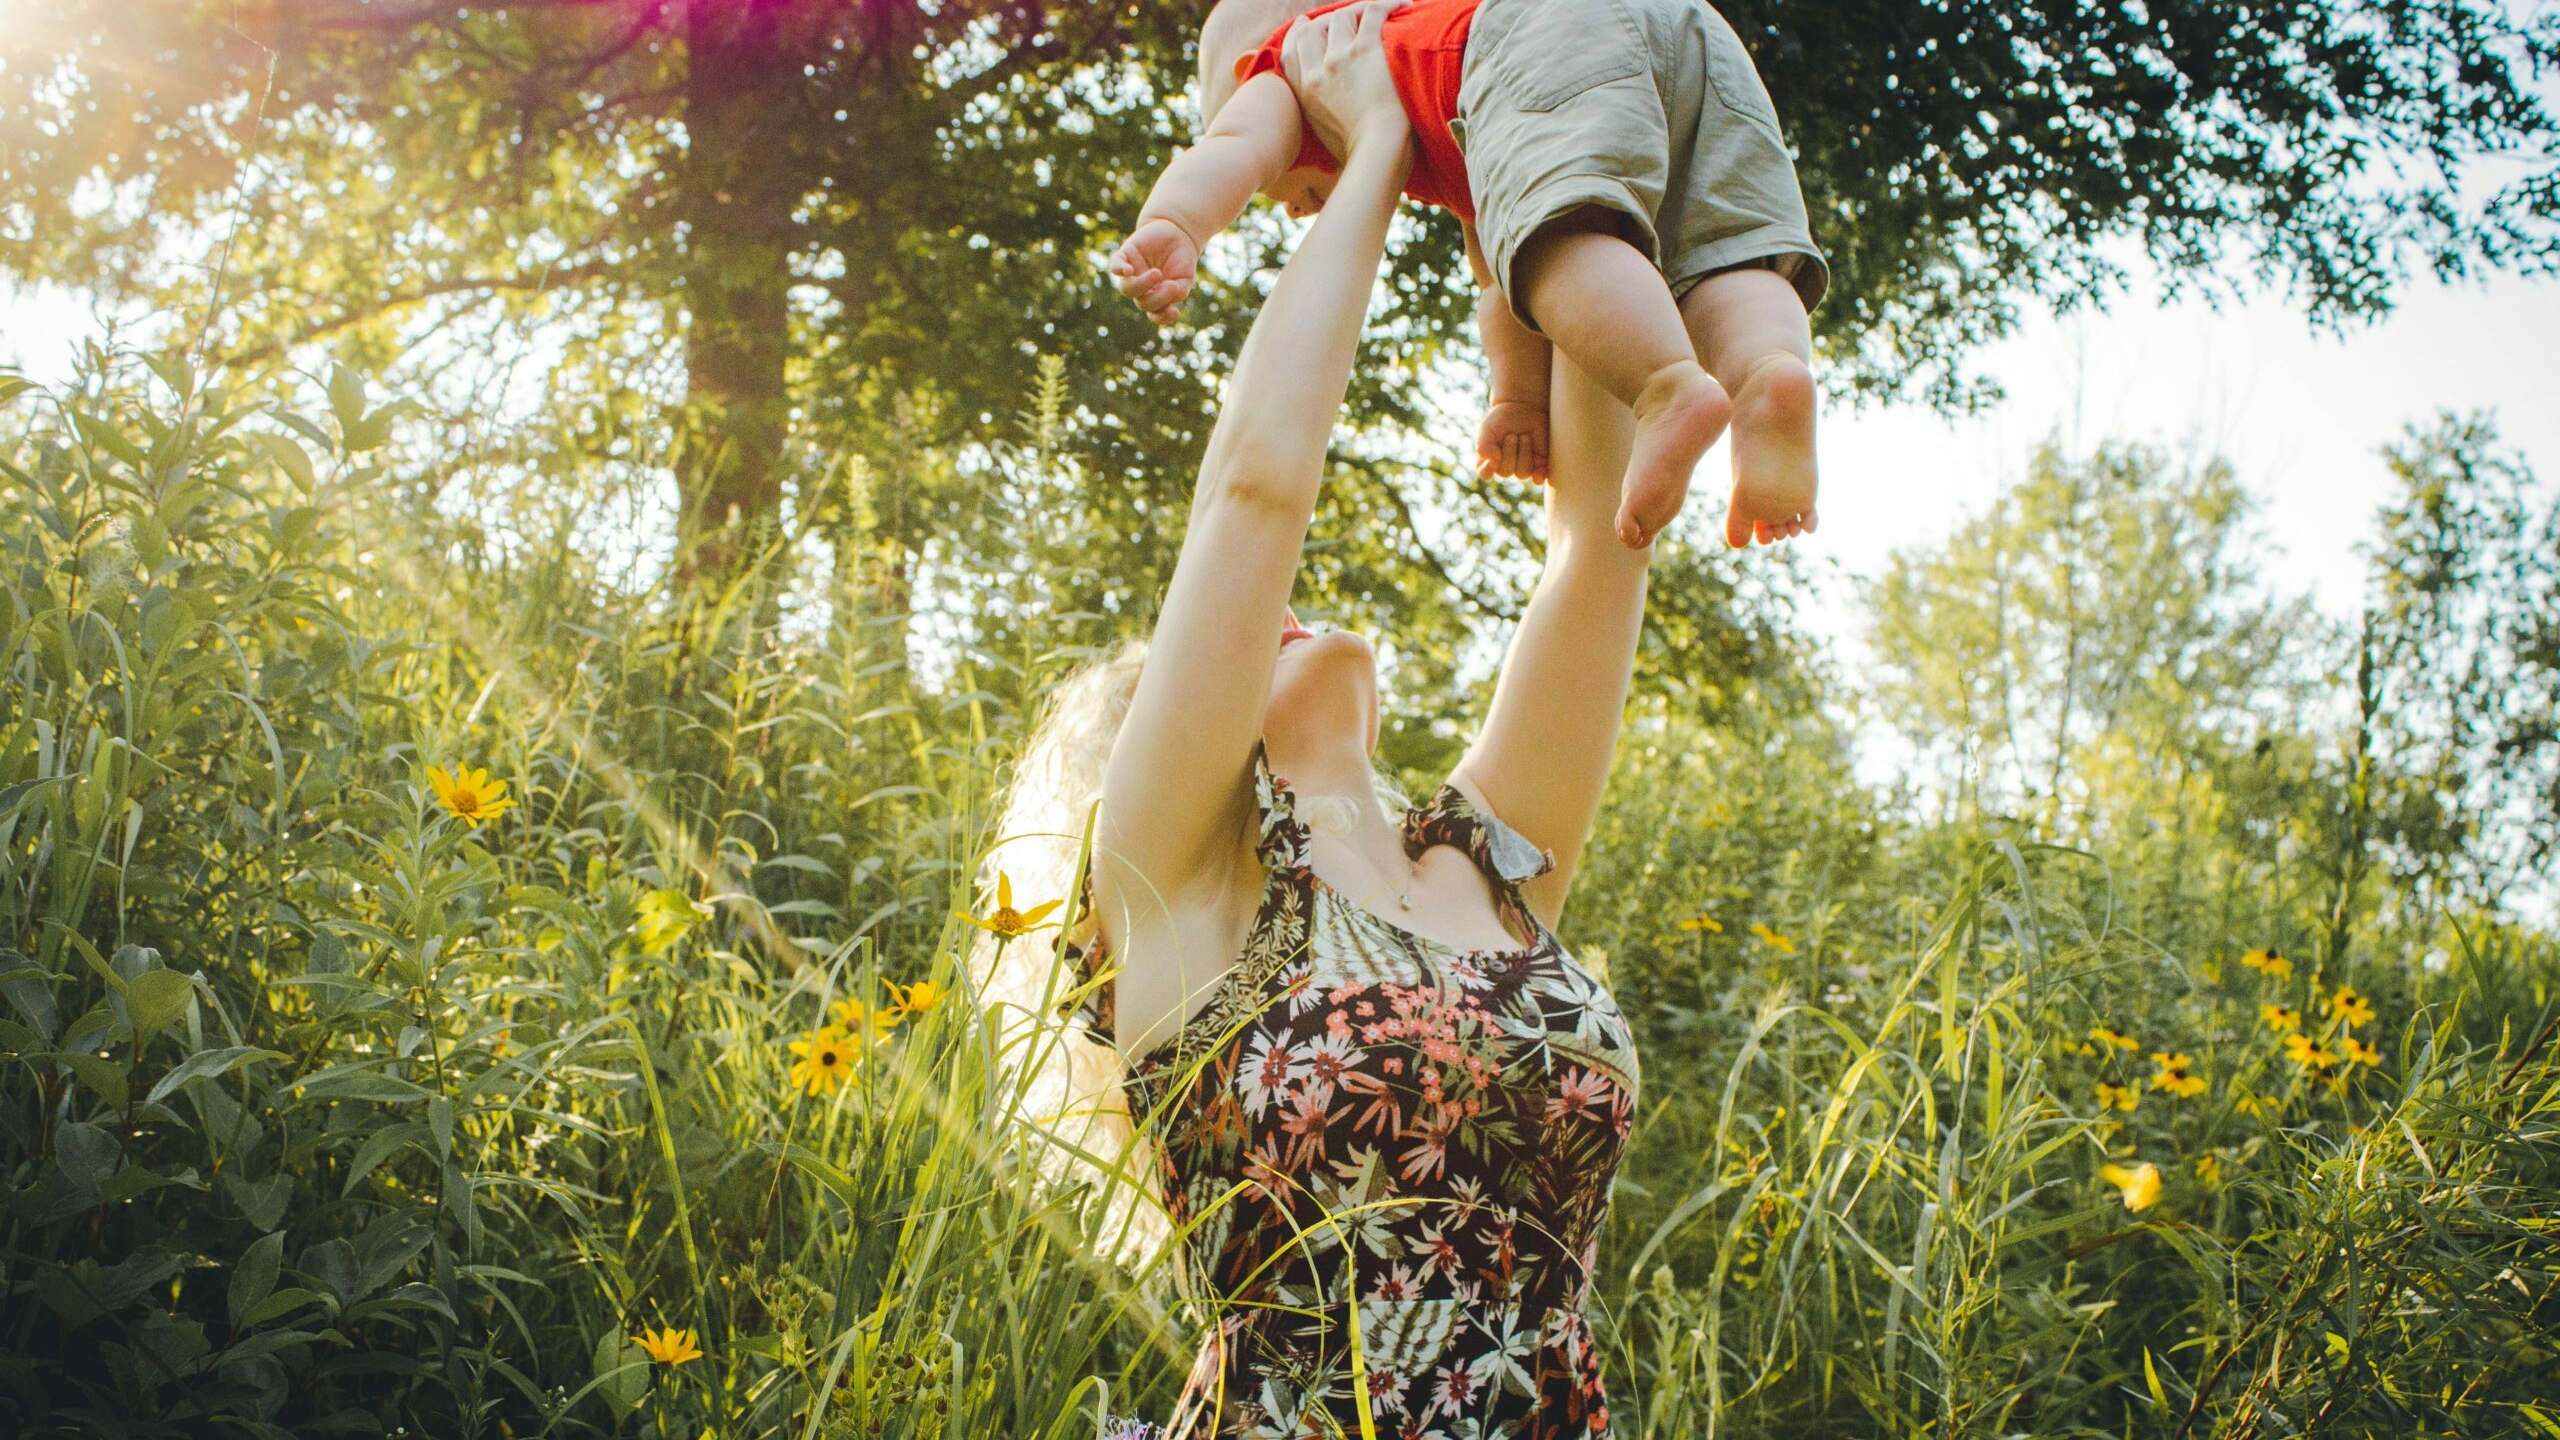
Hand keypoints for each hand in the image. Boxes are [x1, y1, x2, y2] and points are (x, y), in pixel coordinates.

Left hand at [1109, 218, 1200, 324]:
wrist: (1177, 233)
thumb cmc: (1181, 260)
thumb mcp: (1185, 279)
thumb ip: (1177, 292)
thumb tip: (1168, 292)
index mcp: (1155, 297)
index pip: (1154, 314)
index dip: (1162, 317)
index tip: (1175, 311)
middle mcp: (1141, 289)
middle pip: (1142, 303)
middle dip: (1157, 297)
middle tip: (1171, 284)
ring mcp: (1132, 273)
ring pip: (1127, 289)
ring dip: (1142, 285)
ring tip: (1157, 274)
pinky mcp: (1125, 255)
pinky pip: (1115, 266)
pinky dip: (1119, 269)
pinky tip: (1128, 270)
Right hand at [1280, 0, 1412, 161]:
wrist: (1378, 152)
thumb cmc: (1362, 153)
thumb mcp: (1327, 135)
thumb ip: (1323, 115)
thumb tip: (1334, 114)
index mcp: (1307, 92)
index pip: (1291, 52)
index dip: (1297, 34)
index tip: (1303, 24)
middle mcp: (1319, 70)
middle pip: (1313, 29)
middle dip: (1325, 19)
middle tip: (1345, 16)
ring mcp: (1341, 57)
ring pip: (1342, 16)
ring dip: (1358, 10)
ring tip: (1378, 11)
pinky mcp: (1366, 49)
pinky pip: (1373, 12)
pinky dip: (1387, 4)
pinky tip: (1402, 5)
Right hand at [1476, 400, 1550, 481]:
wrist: (1523, 407)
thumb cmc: (1501, 419)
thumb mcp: (1487, 428)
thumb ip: (1484, 445)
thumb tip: (1493, 460)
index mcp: (1489, 459)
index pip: (1484, 473)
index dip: (1487, 470)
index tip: (1493, 460)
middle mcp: (1505, 466)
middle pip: (1505, 471)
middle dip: (1509, 452)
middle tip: (1512, 435)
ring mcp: (1522, 466)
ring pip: (1522, 473)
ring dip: (1524, 454)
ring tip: (1525, 436)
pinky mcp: (1539, 463)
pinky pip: (1539, 477)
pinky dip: (1540, 476)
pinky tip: (1540, 471)